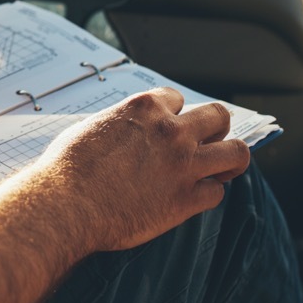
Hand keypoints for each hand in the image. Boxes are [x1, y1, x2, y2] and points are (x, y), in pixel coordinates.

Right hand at [31, 87, 249, 253]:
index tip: (168, 127)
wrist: (67, 204)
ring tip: (218, 169)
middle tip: (202, 144)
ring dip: (229, 160)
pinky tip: (191, 198)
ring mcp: (183, 164)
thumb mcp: (91, 127)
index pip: (178, 98)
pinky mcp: (186, 199)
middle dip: (213, 129)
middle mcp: (171, 131)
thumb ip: (119, 123)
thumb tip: (123, 129)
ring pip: (236, 153)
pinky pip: (217, 193)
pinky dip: (206, 195)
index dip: (174, 114)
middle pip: (218, 116)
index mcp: (144, 108)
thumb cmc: (68, 167)